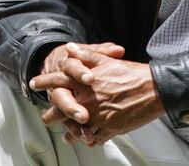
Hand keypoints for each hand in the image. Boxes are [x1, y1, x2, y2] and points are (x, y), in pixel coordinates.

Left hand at [36, 43, 164, 146]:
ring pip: (74, 127)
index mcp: (84, 81)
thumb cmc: (132, 73)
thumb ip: (85, 55)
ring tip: (65, 135)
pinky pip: (92, 138)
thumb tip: (69, 48)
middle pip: (61, 109)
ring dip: (69, 131)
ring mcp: (96, 116)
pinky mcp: (108, 129)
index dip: (44, 82)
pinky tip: (85, 141)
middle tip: (46, 117)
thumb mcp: (106, 61)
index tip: (34, 84)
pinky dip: (87, 139)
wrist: (154, 89)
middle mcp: (87, 99)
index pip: (58, 80)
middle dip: (51, 114)